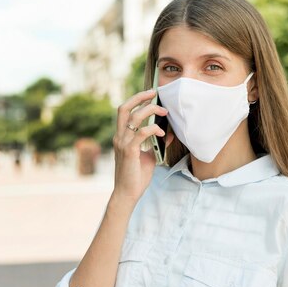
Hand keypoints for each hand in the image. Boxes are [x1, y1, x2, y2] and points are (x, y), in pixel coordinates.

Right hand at [111, 90, 173, 204]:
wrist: (128, 193)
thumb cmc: (137, 176)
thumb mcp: (150, 157)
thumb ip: (156, 144)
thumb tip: (168, 133)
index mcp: (122, 137)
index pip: (125, 111)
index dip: (136, 100)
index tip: (151, 96)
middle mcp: (119, 137)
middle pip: (123, 108)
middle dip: (139, 97)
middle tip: (154, 93)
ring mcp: (122, 143)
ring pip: (133, 118)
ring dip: (149, 111)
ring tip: (163, 112)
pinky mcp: (129, 151)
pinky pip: (141, 134)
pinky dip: (152, 130)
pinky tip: (160, 133)